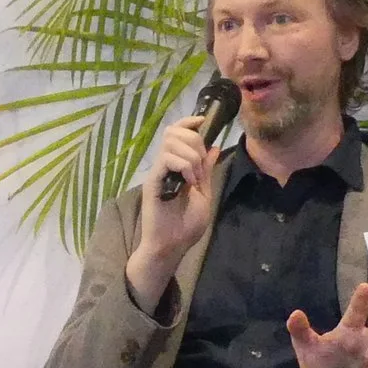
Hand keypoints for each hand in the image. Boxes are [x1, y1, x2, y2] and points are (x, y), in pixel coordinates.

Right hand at [125, 114, 215, 308]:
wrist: (171, 246)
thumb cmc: (185, 226)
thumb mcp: (204, 193)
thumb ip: (207, 170)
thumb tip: (214, 147)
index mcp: (177, 165)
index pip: (177, 131)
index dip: (189, 121)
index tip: (204, 121)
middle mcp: (164, 165)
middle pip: (173, 131)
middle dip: (194, 141)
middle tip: (200, 165)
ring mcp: (158, 172)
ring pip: (170, 142)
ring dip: (190, 155)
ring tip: (194, 177)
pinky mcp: (153, 182)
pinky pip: (166, 159)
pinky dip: (183, 165)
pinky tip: (188, 181)